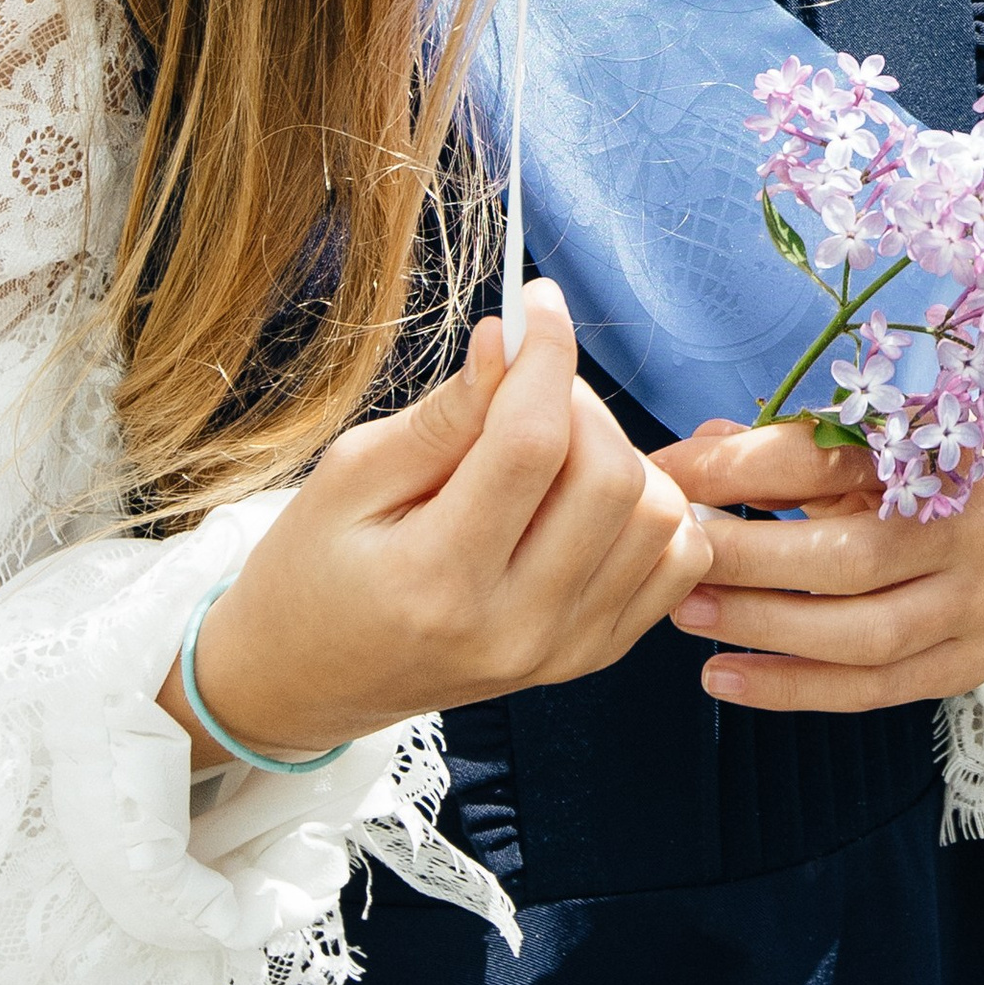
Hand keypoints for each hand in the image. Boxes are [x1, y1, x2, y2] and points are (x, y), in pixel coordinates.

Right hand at [161, 281, 710, 763]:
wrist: (309, 680)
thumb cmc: (313, 572)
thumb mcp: (349, 477)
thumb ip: (442, 415)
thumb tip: (509, 341)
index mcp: (436, 582)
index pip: (531, 445)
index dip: (546, 355)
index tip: (537, 304)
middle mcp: (513, 628)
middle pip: (609, 478)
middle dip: (577, 401)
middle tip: (524, 387)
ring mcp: (562, 651)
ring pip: (658, 516)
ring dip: (617, 452)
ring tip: (550, 447)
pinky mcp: (591, 656)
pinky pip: (675, 562)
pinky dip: (651, 509)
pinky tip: (587, 496)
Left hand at [653, 417, 983, 714]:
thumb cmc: (921, 486)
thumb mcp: (865, 451)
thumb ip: (781, 453)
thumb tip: (690, 454)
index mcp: (936, 452)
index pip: (828, 457)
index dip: (737, 466)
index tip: (663, 476)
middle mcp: (968, 527)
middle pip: (852, 555)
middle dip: (748, 558)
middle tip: (675, 557)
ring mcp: (976, 604)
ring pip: (862, 634)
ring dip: (764, 627)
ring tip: (688, 615)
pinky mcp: (967, 664)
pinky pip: (870, 690)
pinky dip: (790, 688)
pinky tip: (724, 677)